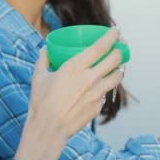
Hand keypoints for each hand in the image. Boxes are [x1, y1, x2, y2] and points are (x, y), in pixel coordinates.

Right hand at [14, 27, 123, 159]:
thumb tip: (45, 50)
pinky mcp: (98, 106)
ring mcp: (97, 93)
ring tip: (117, 64)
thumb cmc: (42, 102)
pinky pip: (107, 92)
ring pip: (117, 76)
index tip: (115, 31)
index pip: (101, 46)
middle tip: (120, 45)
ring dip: (119, 67)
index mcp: (76, 66)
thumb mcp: (39, 76)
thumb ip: (43, 60)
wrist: (48, 128)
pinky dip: (107, 85)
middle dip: (121, 49)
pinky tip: (102, 84)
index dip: (112, 36)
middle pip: (115, 59)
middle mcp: (90, 78)